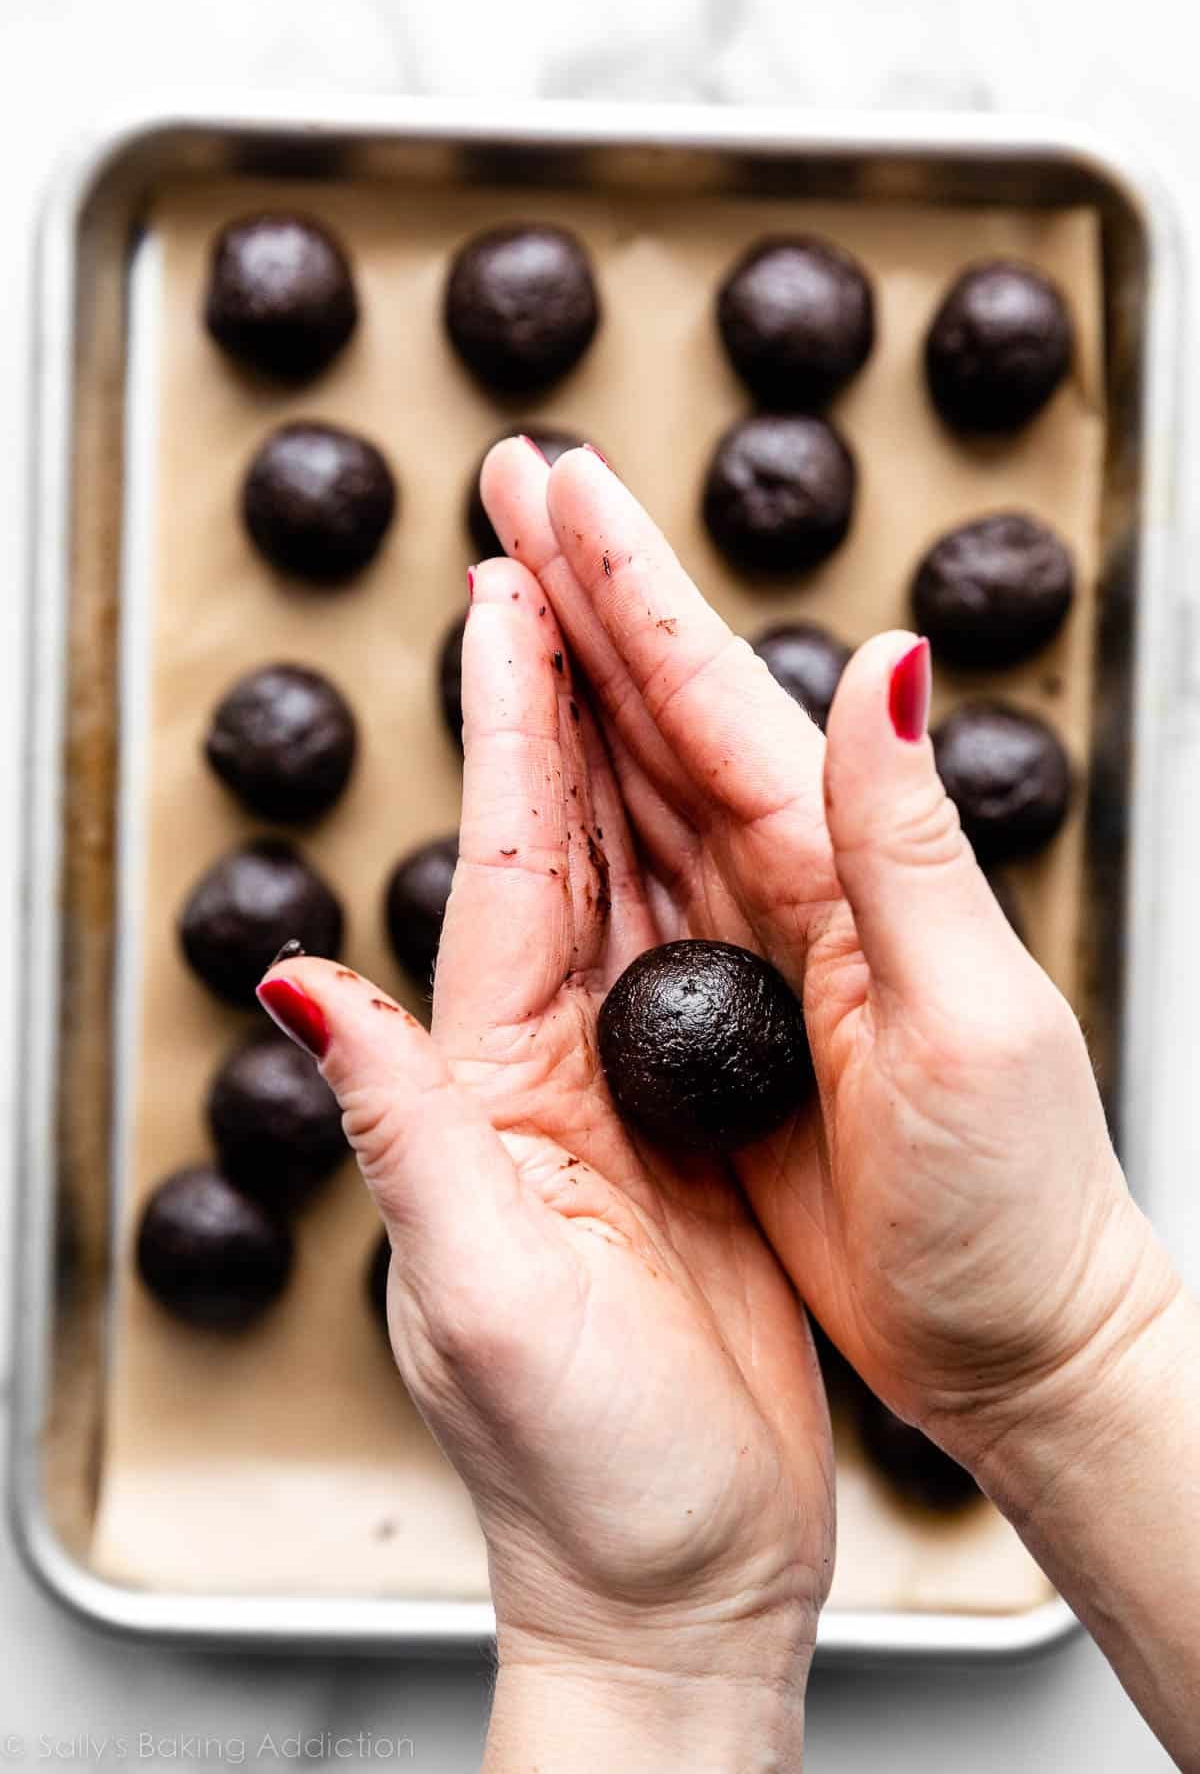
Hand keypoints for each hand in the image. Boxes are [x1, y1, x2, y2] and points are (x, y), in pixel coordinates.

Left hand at [257, 552, 831, 1768]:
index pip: (496, 874)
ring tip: (622, 646)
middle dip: (547, 704)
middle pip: (550, 852)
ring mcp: (626, 1100)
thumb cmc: (587, 1469)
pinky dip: (697, 871)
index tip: (503, 601)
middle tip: (549, 566)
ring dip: (617, 761)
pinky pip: (696, 966)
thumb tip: (299, 988)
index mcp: (495, 1092)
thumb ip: (402, 1132)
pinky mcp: (699, 1138)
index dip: (501, 729)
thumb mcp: (478, 1293)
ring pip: (625, 889)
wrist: (682, 1576)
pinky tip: (709, 812)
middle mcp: (548, 1077)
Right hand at [480, 437, 1180, 1479]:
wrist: (1013, 1333)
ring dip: (570, 682)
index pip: (718, 697)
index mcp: (845, 865)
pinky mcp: (720, 1019)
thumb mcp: (968, 1014)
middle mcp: (797, 881)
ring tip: (506, 588)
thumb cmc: (1013, 1196)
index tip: (562, 485)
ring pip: (636, 782)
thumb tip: (889, 660)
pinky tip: (543, 768)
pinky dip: (577, 814)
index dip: (632, 586)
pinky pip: (629, 889)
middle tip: (511, 485)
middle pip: (665, 709)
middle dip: (586, 591)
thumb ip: (907, 841)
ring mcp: (754, 944)